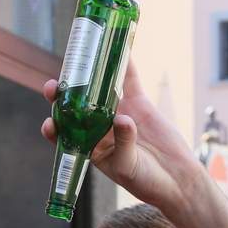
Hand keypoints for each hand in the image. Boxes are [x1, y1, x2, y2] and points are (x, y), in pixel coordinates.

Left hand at [41, 62, 198, 205]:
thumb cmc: (146, 181)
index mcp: (90, 147)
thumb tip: (122, 119)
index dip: (54, 126)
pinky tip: (119, 46)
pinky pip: (128, 81)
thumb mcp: (128, 165)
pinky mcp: (138, 103)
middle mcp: (99, 127)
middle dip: (64, 95)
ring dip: (89, 73)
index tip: (49, 122)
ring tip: (80, 59)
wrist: (177, 179)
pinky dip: (124, 64)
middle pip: (77, 106)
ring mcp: (118, 112)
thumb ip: (122, 142)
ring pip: (99, 89)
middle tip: (56, 86)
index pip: (65, 134)